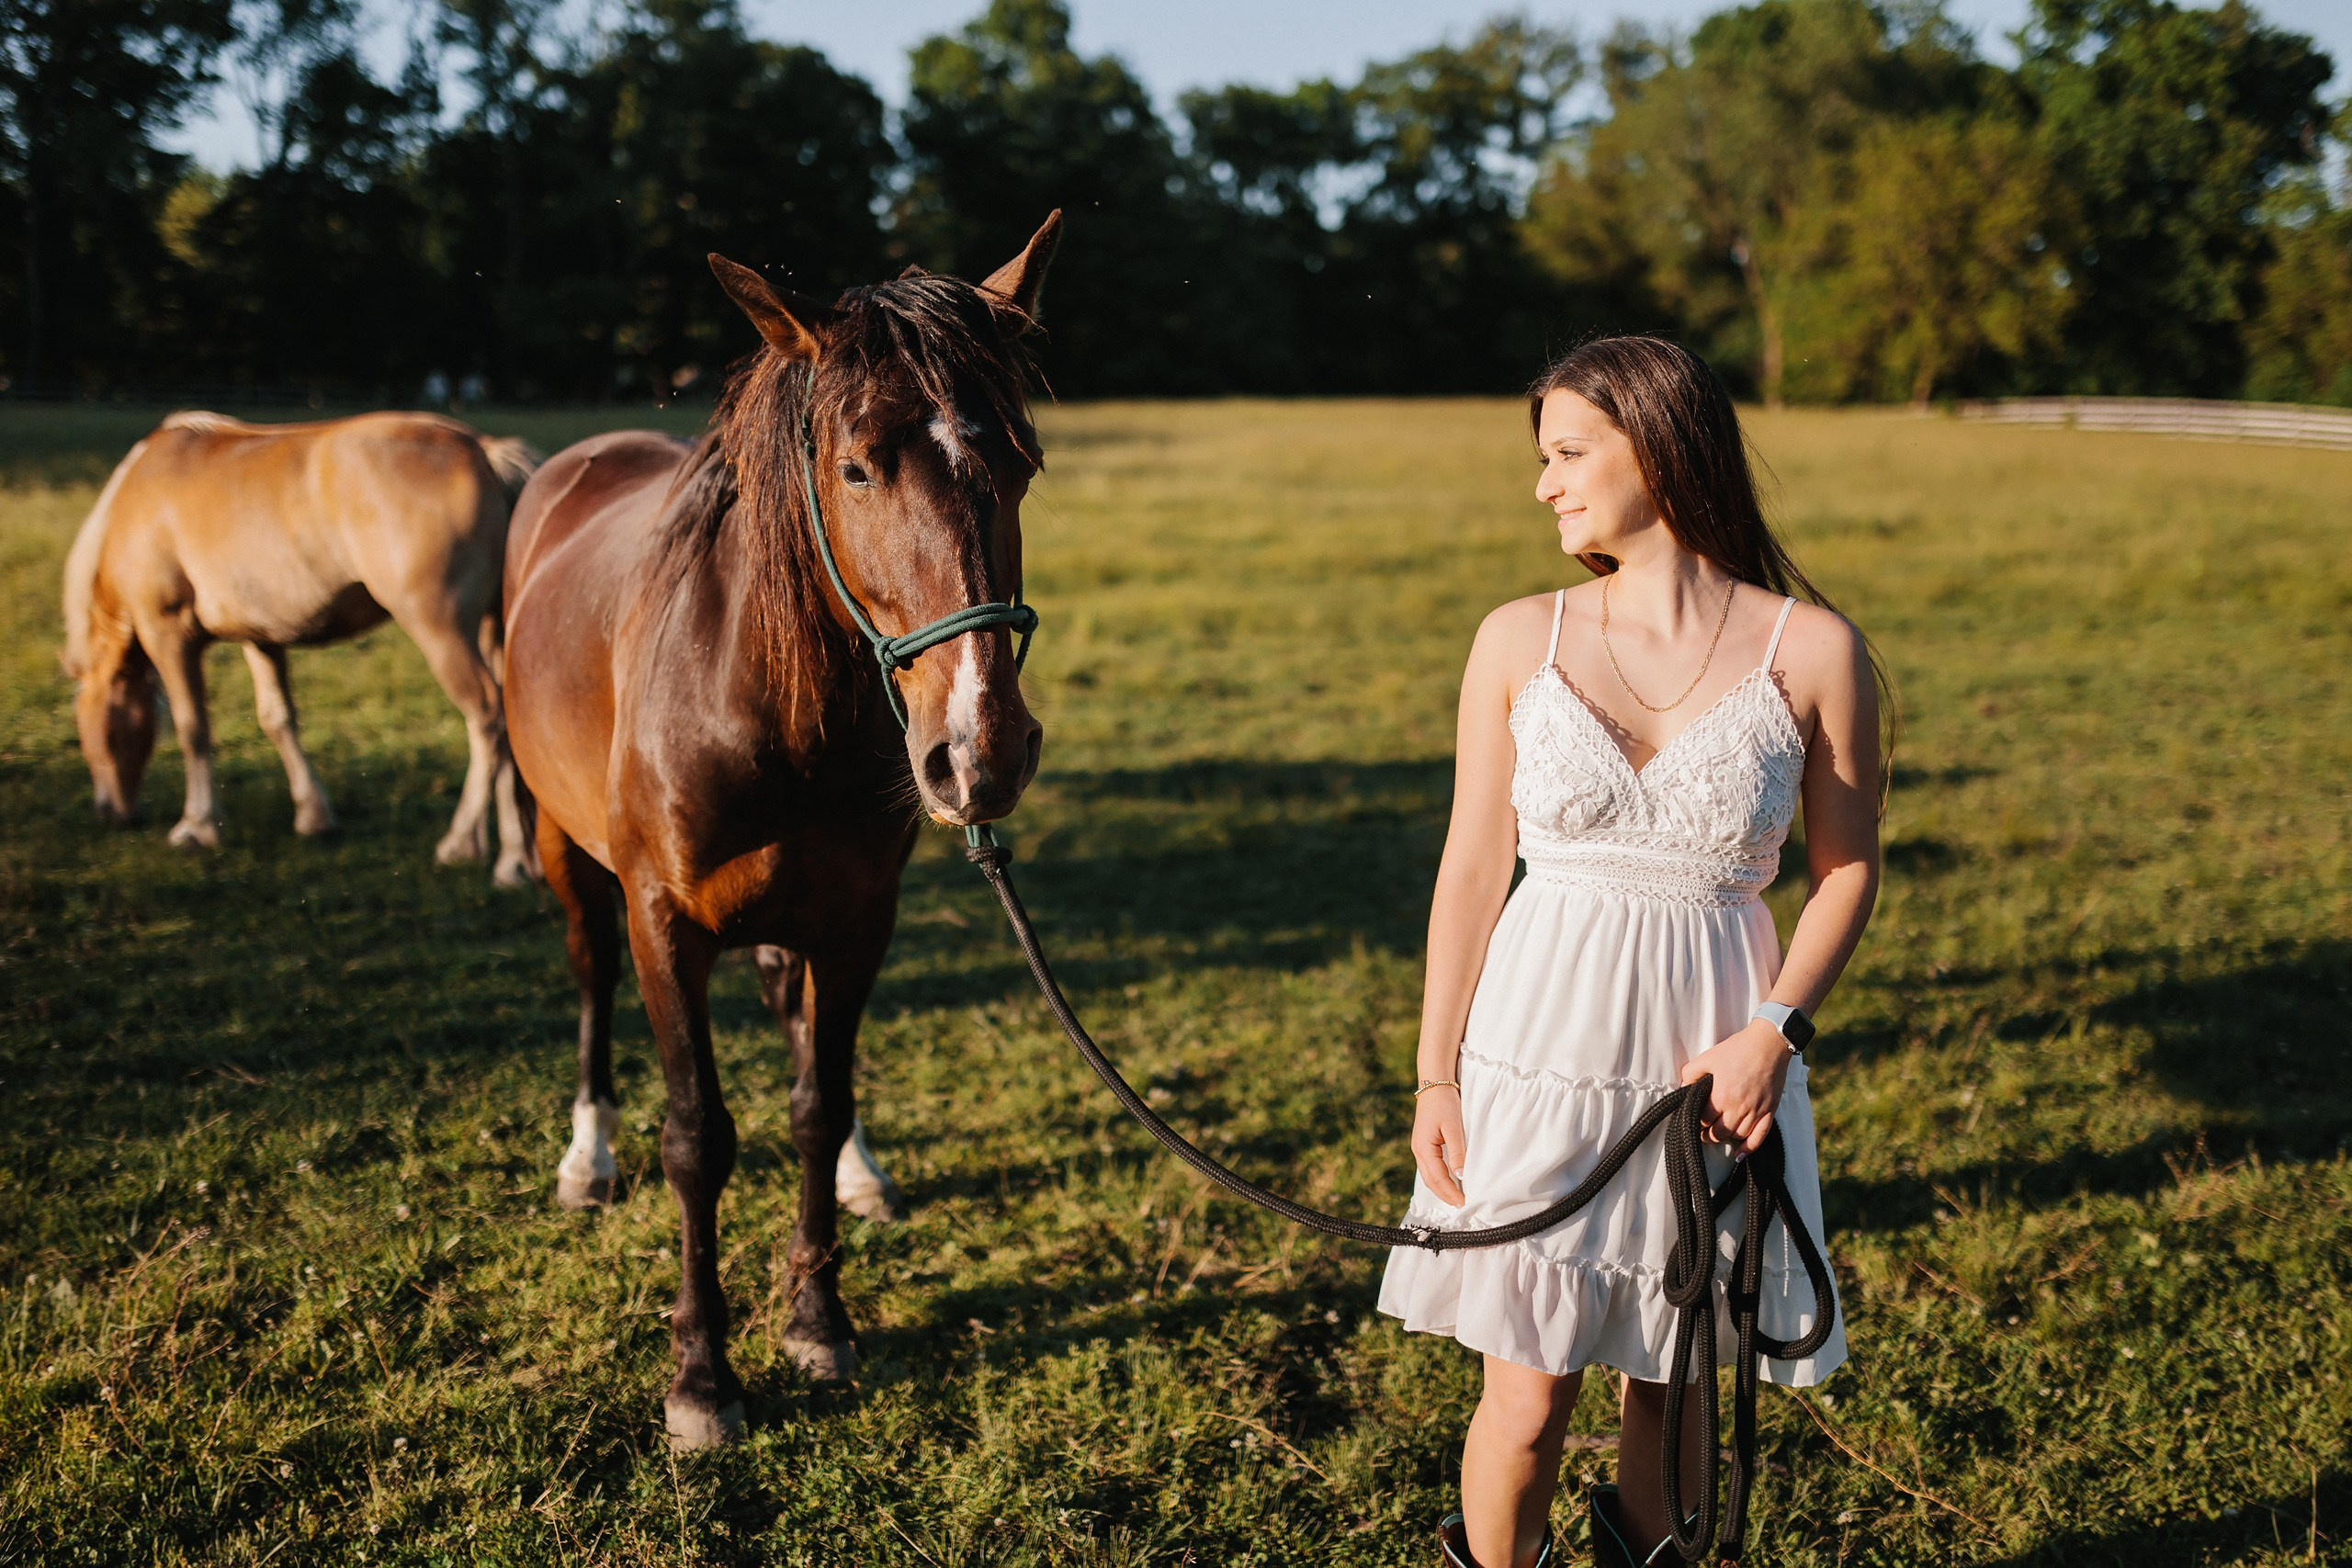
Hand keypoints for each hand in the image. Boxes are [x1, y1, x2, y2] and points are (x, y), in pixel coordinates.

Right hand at [1411, 1085, 1467, 1206]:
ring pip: (1429, 1176)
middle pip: (1430, 1181)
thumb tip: (1461, 1176)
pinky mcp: (1424, 1145)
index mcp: (1423, 1148)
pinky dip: (1439, 1179)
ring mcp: (1419, 1148)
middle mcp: (1418, 1151)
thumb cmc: (1444, 1103)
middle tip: (1461, 1206)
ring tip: (1456, 1198)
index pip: (1438, 1178)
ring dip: (1441, 1189)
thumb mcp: (1453, 1127)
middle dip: (1445, 1195)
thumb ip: (1457, 1152)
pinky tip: (1449, 1181)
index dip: (1451, 1192)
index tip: (1464, 1203)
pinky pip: (1430, 1168)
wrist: (1434, 1084)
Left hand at [1678, 1020, 1793, 1156]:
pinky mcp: (1770, 1111)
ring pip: (1737, 1136)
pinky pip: (1760, 1137)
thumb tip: (1683, 1088)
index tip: (1691, 1121)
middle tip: (1702, 1131)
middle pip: (1718, 1133)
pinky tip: (1739, 1154)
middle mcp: (1738, 1107)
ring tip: (1718, 1132)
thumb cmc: (1738, 1049)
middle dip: (1707, 1134)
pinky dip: (1749, 1148)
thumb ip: (1691, 1074)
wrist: (1769, 1043)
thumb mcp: (1708, 1057)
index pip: (1702, 1120)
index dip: (1695, 1123)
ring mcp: (1756, 1111)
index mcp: (1721, 1095)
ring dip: (1725, 1137)